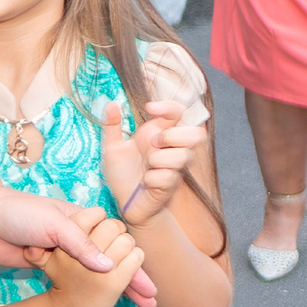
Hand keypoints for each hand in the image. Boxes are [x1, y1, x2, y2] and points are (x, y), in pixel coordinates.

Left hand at [0, 188, 157, 306]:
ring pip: (93, 273)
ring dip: (112, 288)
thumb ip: (82, 246)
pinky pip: (73, 279)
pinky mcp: (46, 264)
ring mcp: (61, 251)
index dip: (135, 266)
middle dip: (131, 280)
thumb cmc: (18, 212)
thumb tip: (109, 268)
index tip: (150, 287)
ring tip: (134, 306)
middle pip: (110, 260)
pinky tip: (99, 301)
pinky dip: (88, 290)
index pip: (117, 245)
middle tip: (150, 301)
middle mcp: (76, 236)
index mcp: (83, 220)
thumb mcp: (54, 225)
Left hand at [90, 98, 205, 228]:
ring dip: (160, 158)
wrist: (125, 203)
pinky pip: (168, 177)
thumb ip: (111, 125)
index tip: (149, 108)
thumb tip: (110, 103)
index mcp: (158, 134)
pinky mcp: (170, 185)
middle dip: (173, 135)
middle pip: (197, 133)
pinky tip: (145, 181)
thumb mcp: (111, 147)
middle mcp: (171, 149)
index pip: (178, 113)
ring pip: (184, 156)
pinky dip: (153, 178)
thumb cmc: (122, 173)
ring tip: (147, 164)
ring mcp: (174, 168)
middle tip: (153, 142)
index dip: (169, 106)